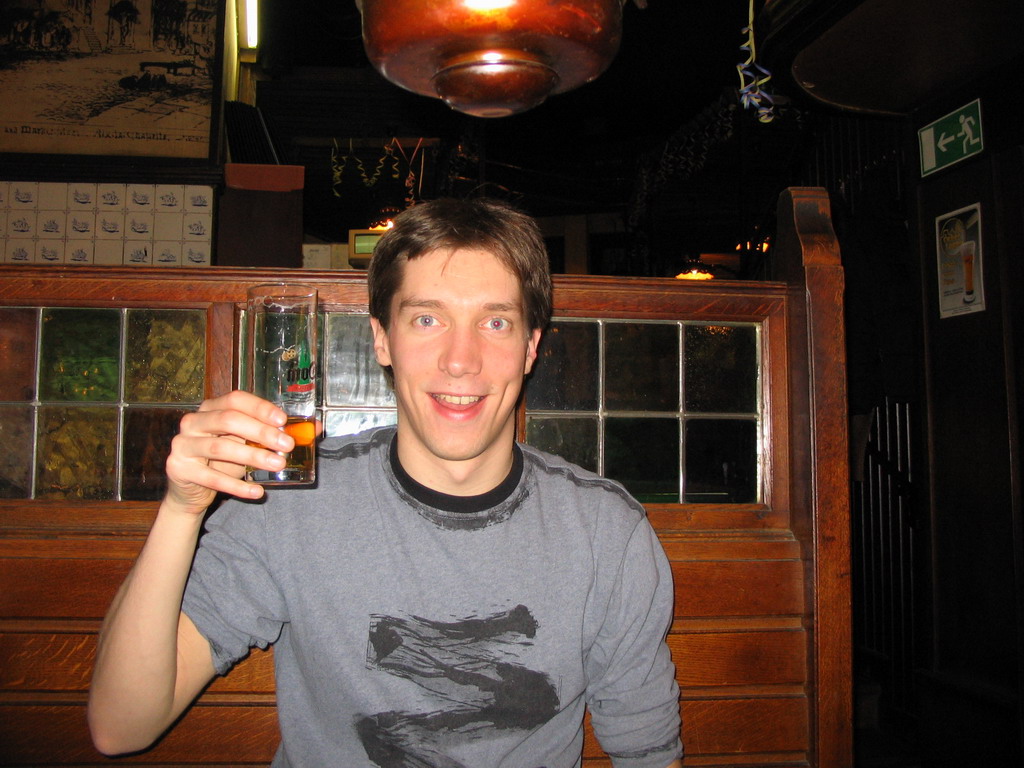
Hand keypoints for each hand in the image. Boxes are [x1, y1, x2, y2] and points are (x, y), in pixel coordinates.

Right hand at [163, 390, 297, 513]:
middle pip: (228, 420)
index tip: (283, 420)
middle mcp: (193, 422)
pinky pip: (211, 478)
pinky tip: (257, 491)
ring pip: (221, 448)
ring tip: (278, 465)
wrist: (190, 490)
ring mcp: (182, 445)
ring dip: (253, 457)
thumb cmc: (223, 461)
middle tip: (287, 444)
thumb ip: (274, 435)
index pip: (235, 399)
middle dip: (261, 432)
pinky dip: (237, 486)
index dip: (259, 408)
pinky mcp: (178, 468)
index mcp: (210, 408)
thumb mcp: (246, 444)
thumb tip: (315, 429)